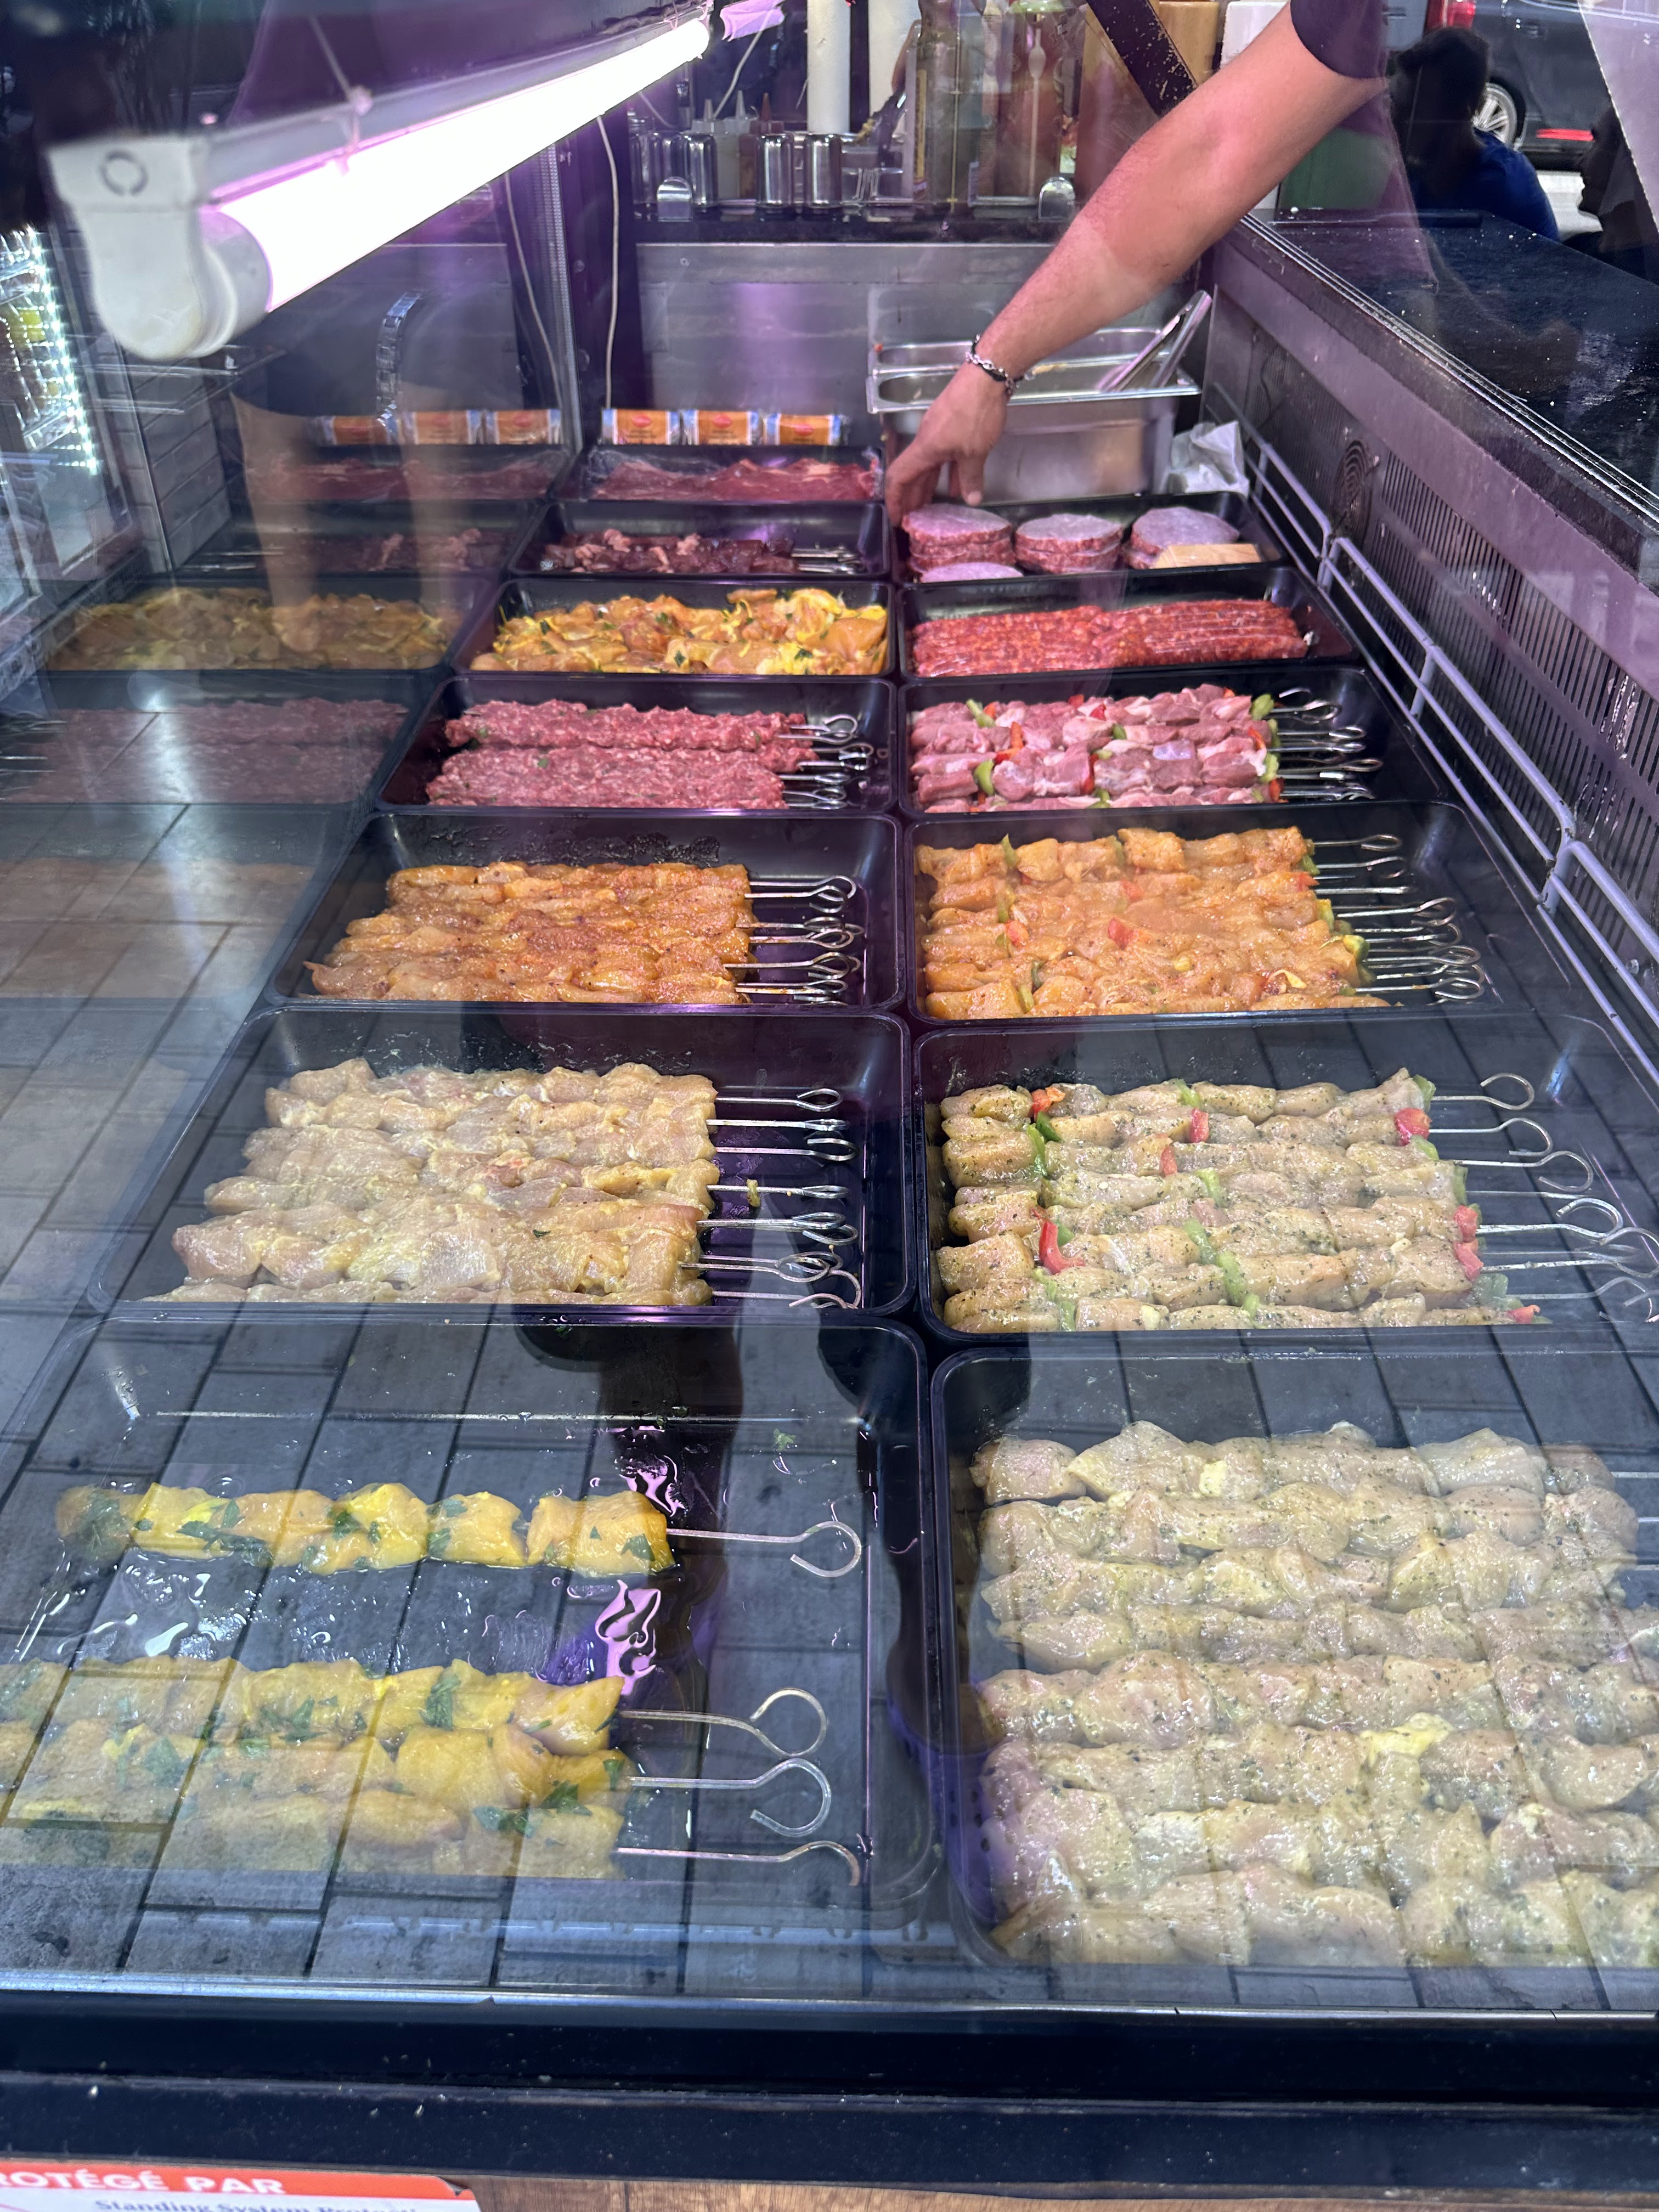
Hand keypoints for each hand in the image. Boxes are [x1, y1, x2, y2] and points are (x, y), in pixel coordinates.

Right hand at [884, 364, 1009, 522]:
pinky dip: (948, 472)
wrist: (986, 377)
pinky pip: (944, 456)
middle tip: (913, 520)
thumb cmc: (975, 414)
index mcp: (924, 449)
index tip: (896, 519)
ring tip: (931, 507)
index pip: (899, 478)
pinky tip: (957, 485)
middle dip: (912, 498)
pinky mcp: (952, 426)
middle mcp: (926, 441)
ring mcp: (939, 433)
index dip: (895, 500)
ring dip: (929, 486)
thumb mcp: (975, 452)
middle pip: (913, 474)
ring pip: (930, 466)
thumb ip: (971, 478)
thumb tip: (971, 500)